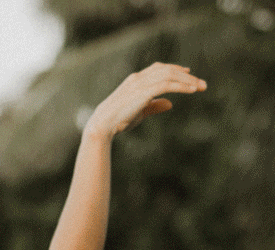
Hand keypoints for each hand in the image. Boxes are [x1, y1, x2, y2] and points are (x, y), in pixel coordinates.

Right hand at [84, 62, 206, 139]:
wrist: (103, 124)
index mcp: (136, 80)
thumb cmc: (118, 120)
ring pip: (169, 75)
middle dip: (186, 75)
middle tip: (202, 84)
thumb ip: (155, 106)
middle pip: (167, 70)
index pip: (159, 69)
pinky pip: (167, 84)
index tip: (188, 73)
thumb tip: (170, 104)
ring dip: (187, 80)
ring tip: (200, 87)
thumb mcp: (140, 112)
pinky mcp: (143, 92)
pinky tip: (191, 90)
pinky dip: (181, 86)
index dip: (175, 69)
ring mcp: (140, 83)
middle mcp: (139, 78)